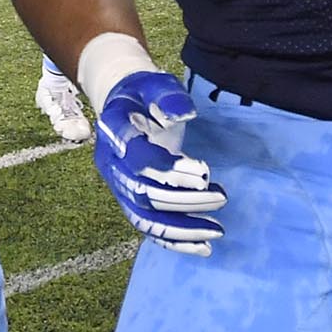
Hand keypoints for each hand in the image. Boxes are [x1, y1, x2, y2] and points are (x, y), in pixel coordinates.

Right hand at [90, 70, 223, 253]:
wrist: (124, 106)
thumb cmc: (144, 94)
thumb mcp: (155, 83)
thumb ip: (167, 96)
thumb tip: (184, 114)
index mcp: (113, 132)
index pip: (138, 159)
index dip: (169, 170)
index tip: (204, 173)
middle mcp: (110, 164)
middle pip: (142, 192)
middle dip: (183, 200)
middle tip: (221, 197)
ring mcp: (117, 186)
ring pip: (144, 217)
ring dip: (181, 228)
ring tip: (216, 230)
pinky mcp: (128, 201)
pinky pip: (146, 228)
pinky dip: (173, 242)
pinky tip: (202, 247)